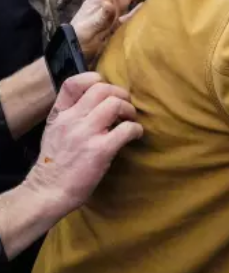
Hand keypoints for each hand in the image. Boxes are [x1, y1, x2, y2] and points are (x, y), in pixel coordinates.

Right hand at [19, 73, 142, 224]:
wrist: (47, 192)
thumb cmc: (55, 164)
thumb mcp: (54, 131)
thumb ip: (70, 114)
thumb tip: (97, 100)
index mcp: (59, 115)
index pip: (73, 83)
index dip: (94, 80)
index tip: (106, 92)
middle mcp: (71, 120)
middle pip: (102, 89)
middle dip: (120, 95)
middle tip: (124, 108)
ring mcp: (86, 134)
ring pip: (115, 104)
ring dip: (129, 110)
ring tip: (129, 120)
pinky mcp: (100, 150)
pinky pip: (127, 129)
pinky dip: (136, 130)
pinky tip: (134, 135)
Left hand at [71, 0, 151, 63]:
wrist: (74, 57)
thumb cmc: (79, 41)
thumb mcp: (88, 28)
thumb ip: (100, 17)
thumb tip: (111, 4)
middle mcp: (107, 2)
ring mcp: (112, 14)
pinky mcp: (117, 26)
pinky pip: (132, 11)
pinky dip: (141, 5)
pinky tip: (149, 2)